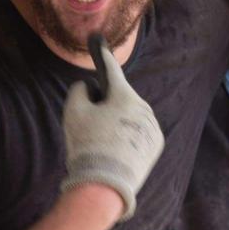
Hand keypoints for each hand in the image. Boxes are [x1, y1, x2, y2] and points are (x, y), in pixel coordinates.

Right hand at [60, 41, 163, 220]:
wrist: (104, 186)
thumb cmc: (87, 146)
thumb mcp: (73, 113)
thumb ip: (78, 91)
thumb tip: (87, 87)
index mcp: (124, 96)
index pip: (112, 70)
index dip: (102, 56)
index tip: (100, 44)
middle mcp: (143, 107)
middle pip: (120, 97)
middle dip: (106, 103)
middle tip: (91, 122)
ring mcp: (151, 126)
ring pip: (130, 116)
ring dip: (118, 120)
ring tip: (102, 141)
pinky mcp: (155, 144)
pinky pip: (138, 131)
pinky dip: (127, 135)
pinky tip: (114, 149)